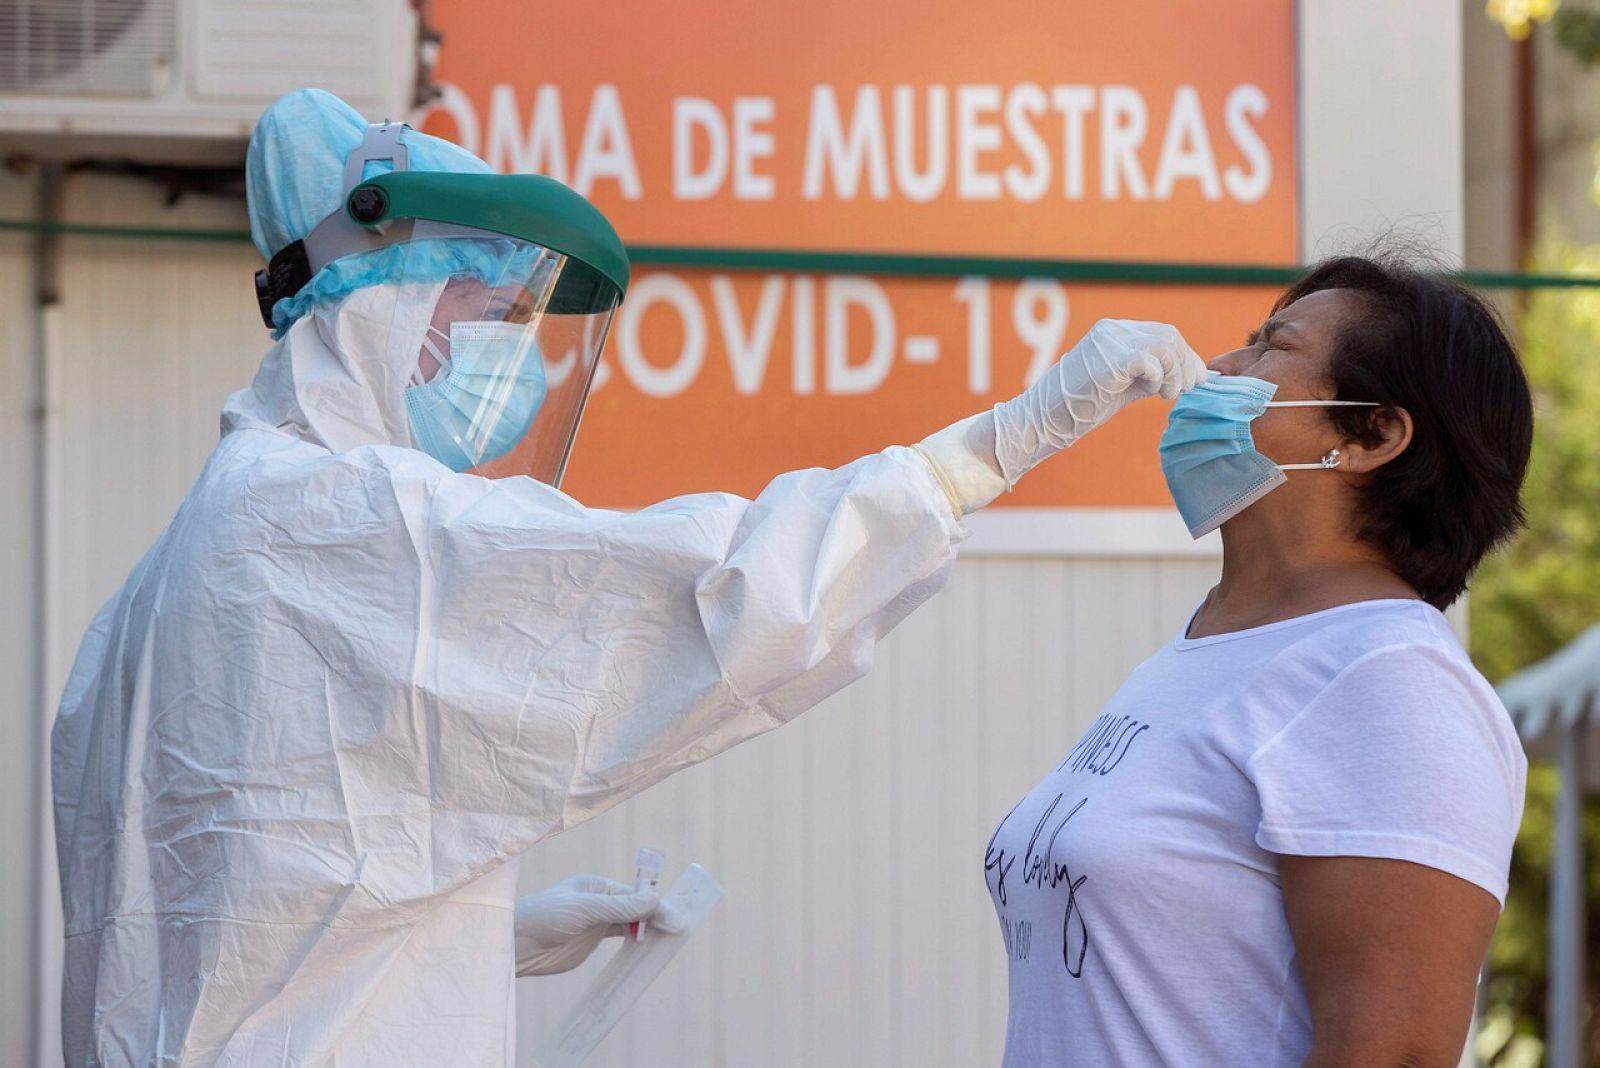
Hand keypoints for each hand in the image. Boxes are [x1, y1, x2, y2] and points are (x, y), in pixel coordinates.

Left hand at [514, 874, 684, 976]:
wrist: (516, 945)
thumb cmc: (545, 917)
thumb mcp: (585, 909)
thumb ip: (619, 907)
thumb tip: (654, 899)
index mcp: (596, 885)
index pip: (633, 894)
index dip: (654, 905)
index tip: (673, 917)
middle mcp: (599, 900)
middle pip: (636, 907)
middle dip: (656, 916)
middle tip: (679, 928)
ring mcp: (596, 921)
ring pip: (631, 922)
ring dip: (649, 928)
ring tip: (672, 936)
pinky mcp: (592, 940)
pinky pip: (621, 938)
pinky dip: (637, 940)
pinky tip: (649, 945)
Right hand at [991, 319, 1205, 483]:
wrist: (1042, 421)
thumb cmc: (1079, 409)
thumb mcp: (1122, 386)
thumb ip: (1149, 376)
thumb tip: (1188, 376)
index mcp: (1113, 333)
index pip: (1162, 333)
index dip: (1186, 355)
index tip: (1196, 379)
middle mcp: (1111, 331)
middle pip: (1168, 334)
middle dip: (1186, 364)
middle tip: (1184, 390)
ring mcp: (1108, 343)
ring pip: (1164, 344)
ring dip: (1175, 372)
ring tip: (1168, 395)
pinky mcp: (1107, 361)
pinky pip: (1150, 360)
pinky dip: (1159, 378)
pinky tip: (1153, 393)